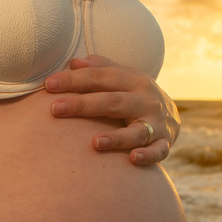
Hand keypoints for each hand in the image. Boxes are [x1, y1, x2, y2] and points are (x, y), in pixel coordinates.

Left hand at [45, 55, 179, 165]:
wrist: (172, 118)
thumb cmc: (135, 96)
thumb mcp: (123, 78)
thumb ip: (101, 68)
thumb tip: (73, 62)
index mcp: (134, 80)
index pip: (101, 76)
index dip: (74, 80)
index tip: (49, 85)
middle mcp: (146, 100)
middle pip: (113, 101)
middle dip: (83, 105)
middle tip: (55, 108)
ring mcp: (156, 124)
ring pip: (137, 131)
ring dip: (116, 138)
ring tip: (95, 143)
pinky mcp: (164, 144)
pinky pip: (158, 151)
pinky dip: (147, 155)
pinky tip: (132, 158)